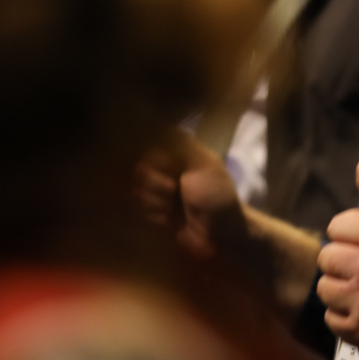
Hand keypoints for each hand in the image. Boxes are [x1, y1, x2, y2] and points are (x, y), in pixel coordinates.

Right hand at [133, 128, 245, 261]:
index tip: (164, 169)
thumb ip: (181, 146)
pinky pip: (140, 211)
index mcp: (182, 156)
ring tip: (176, 208)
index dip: (154, 159)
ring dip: (157, 203)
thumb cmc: (215, 196)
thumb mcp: (203, 165)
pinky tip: (171, 221)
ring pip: (138, 192)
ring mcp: (160, 193)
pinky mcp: (156, 213)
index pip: (152, 146)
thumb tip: (163, 125)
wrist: (219, 234)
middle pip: (140, 170)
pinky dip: (156, 216)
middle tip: (175, 191)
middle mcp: (169, 171)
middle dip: (156, 184)